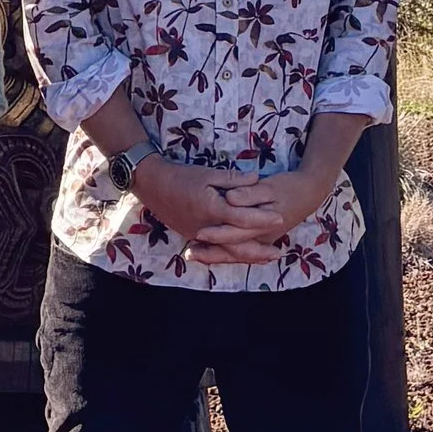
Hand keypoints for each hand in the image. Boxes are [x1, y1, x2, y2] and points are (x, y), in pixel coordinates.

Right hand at [131, 159, 287, 267]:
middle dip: (259, 249)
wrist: (152, 184)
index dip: (263, 218)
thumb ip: (233, 179)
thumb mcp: (208, 173)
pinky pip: (216, 250)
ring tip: (265, 258)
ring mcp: (198, 235)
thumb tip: (257, 179)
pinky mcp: (192, 236)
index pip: (244, 218)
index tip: (280, 217)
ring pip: (226, 252)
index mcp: (212, 209)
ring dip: (247, 256)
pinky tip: (241, 254)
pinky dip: (231, 253)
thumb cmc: (181, 176)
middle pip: (237, 245)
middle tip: (279, 252)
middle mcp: (206, 227)